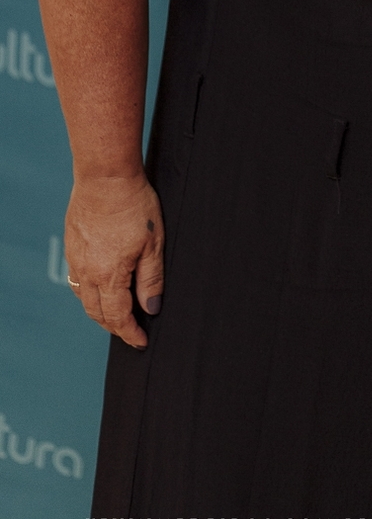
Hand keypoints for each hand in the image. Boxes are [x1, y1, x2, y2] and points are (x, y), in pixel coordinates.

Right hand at [64, 172, 164, 348]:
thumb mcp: (153, 243)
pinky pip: (77, 280)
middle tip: (130, 331)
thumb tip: (152, 308)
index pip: (118, 316)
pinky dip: (88, 292)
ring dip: (99, 311)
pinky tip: (99, 287)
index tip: (140, 341)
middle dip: (114, 326)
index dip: (130, 333)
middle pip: (97, 312)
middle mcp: (87, 272)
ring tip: (115, 313)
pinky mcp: (72, 246)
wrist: (105, 177)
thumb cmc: (133, 205)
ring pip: (84, 298)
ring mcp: (76, 259)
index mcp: (108, 276)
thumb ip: (151, 279)